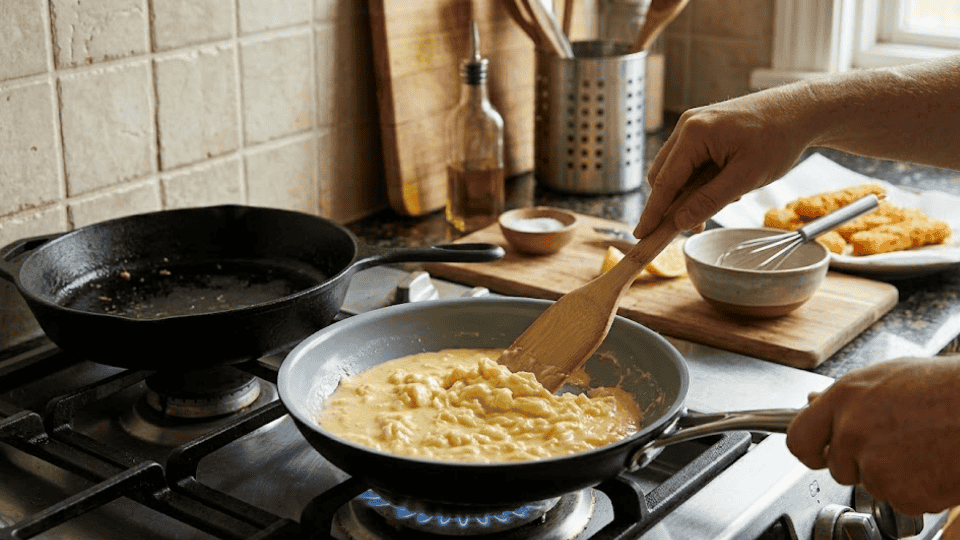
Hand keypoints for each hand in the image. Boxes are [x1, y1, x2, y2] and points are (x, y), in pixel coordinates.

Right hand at [634, 87, 815, 237]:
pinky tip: (726, 185)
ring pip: (677, 170)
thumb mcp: (746, 177)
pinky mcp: (705, 129)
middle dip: (675, 203)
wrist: (803, 110)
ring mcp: (695, 125)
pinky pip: (691, 161)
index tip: (641, 235)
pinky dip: (701, 180)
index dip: (653, 212)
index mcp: (694, 133)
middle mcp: (688, 125)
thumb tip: (679, 222)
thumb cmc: (779, 138)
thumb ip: (709, 201)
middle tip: (696, 225)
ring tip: (726, 198)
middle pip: (664, 176)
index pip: (664, 181)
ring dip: (691, 192)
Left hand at [786, 356, 959, 515]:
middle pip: (838, 467)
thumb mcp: (884, 377)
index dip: (811, 449)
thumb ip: (846, 398)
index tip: (819, 453)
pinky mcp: (901, 492)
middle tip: (895, 443)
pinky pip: (898, 499)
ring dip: (891, 474)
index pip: (798, 438)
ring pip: (870, 484)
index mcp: (843, 399)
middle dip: (860, 461)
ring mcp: (875, 464)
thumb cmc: (944, 388)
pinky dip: (915, 489)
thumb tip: (814, 404)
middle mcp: (852, 431)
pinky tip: (932, 463)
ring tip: (920, 446)